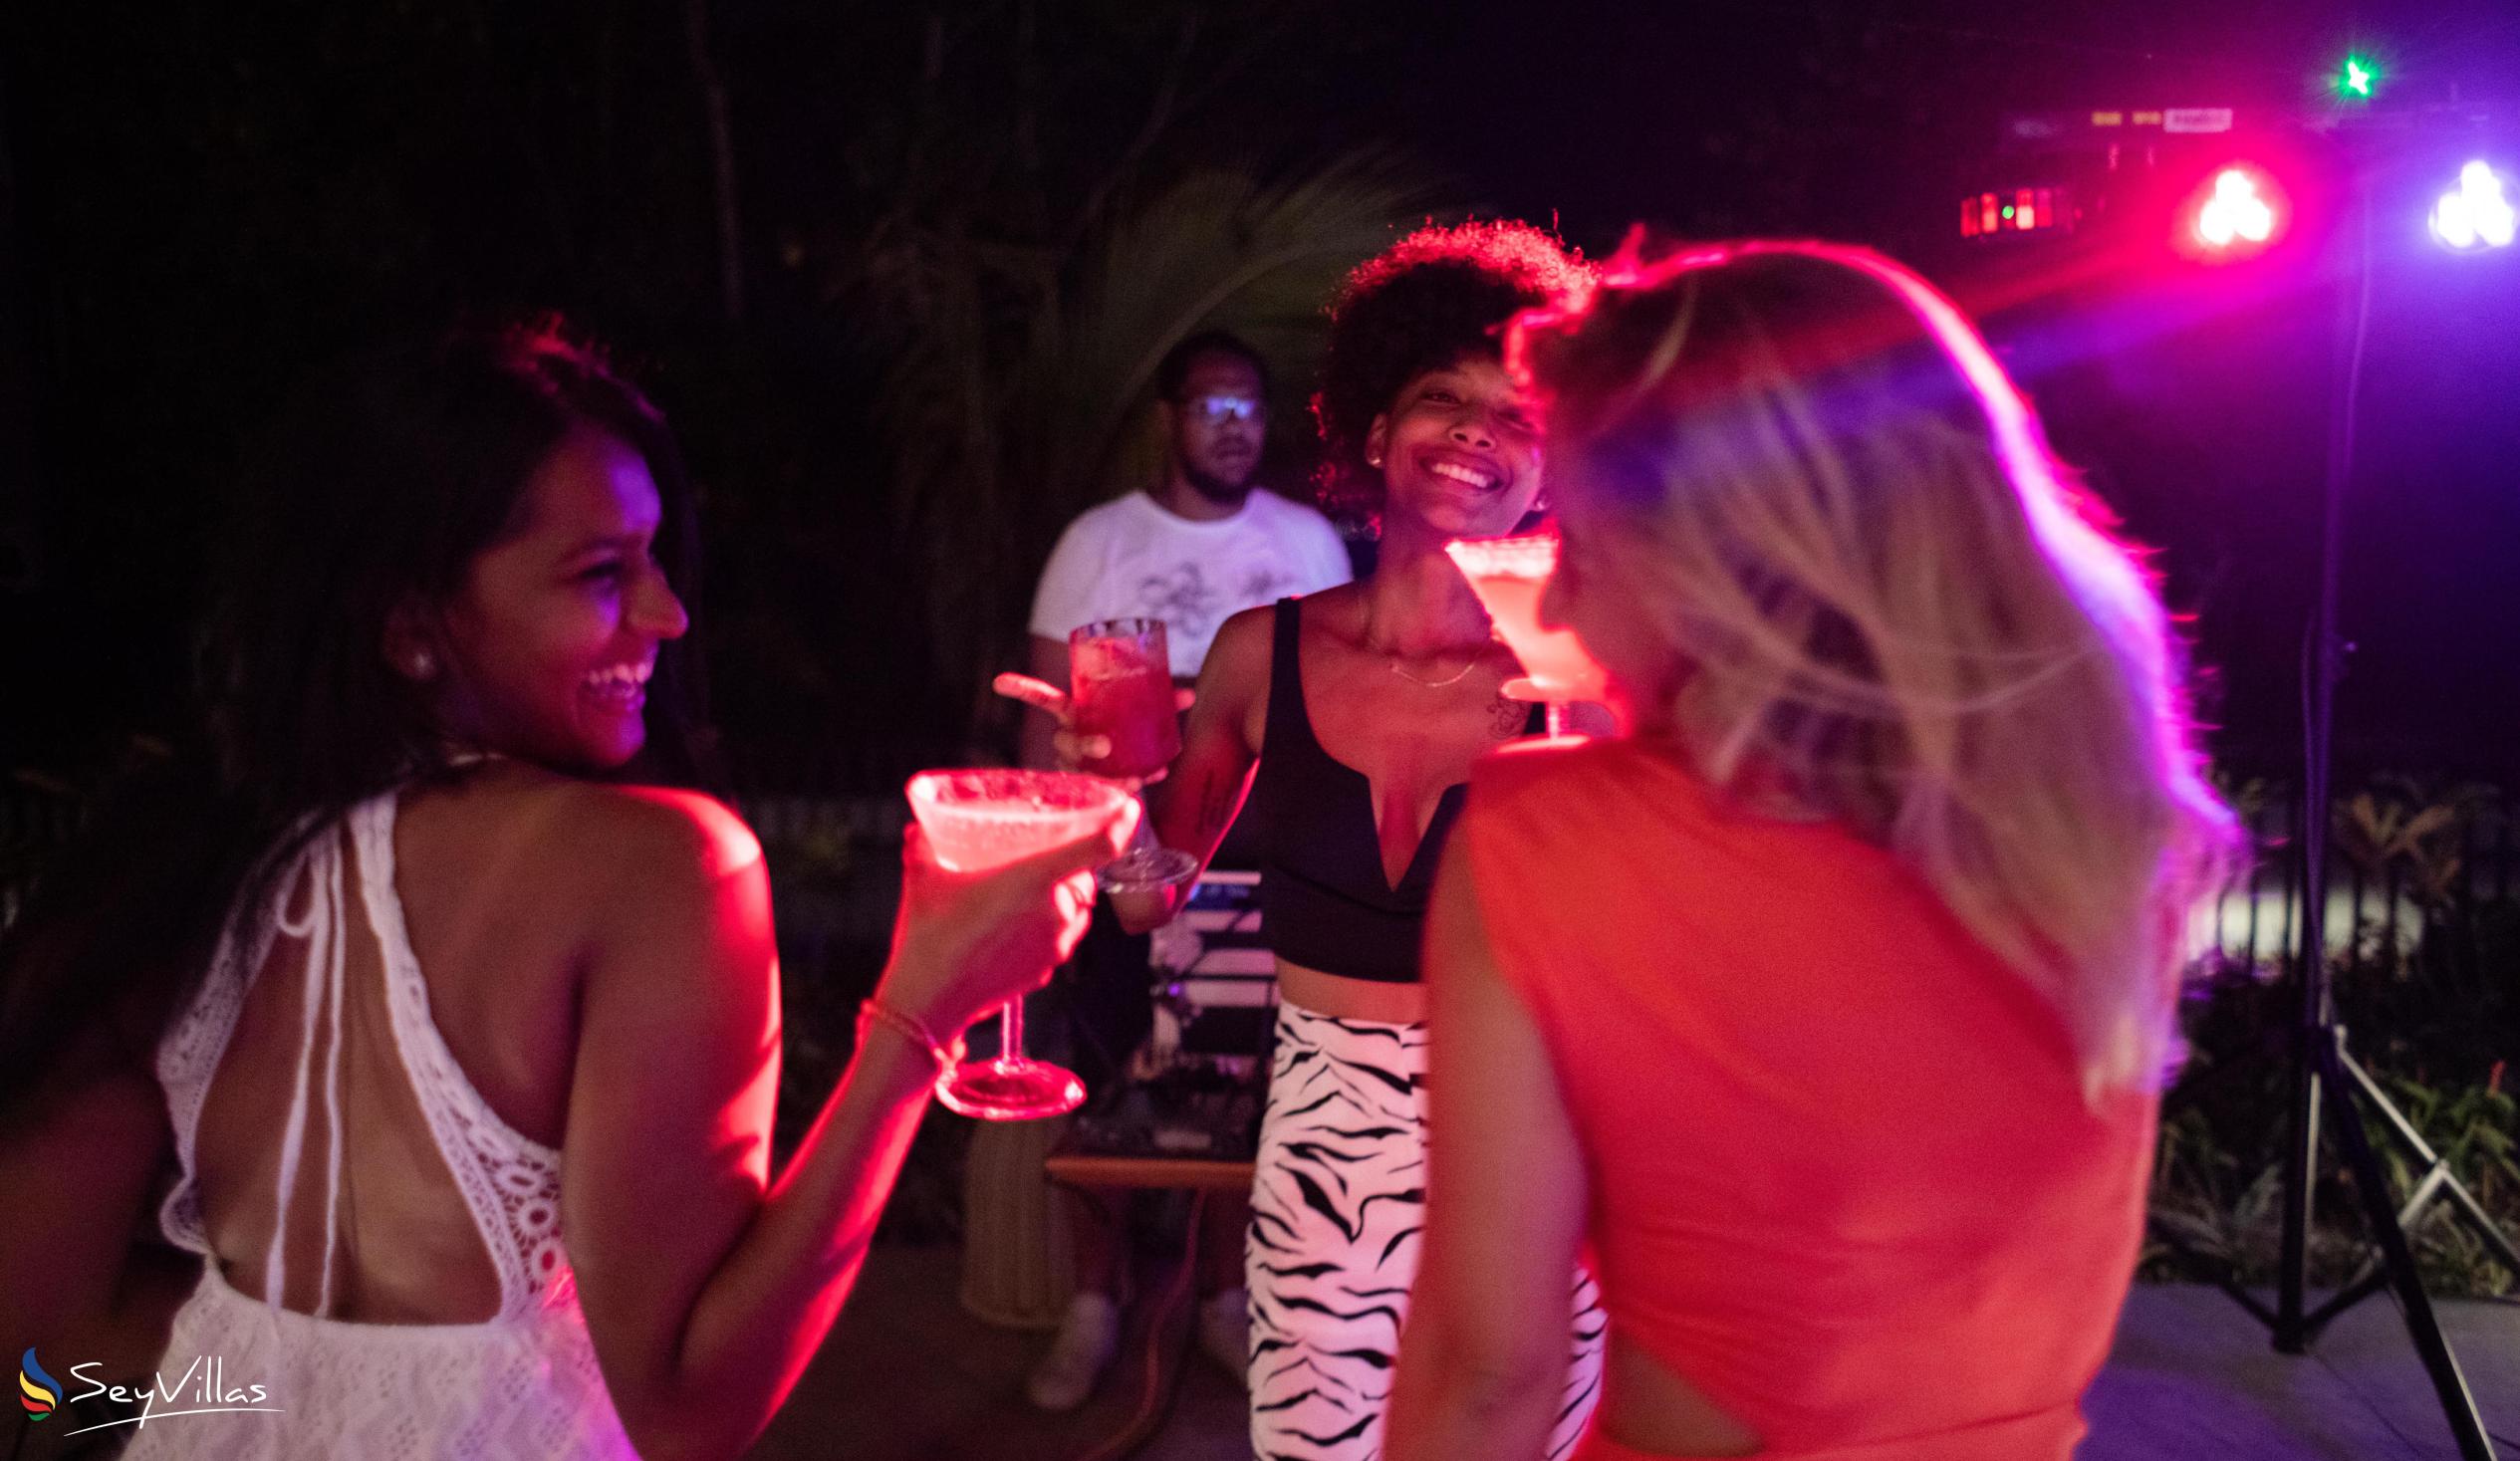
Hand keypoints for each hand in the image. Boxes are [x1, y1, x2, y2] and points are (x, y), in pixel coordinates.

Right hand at [874, 806, 1137, 1040]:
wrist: (928, 1002)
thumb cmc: (929, 935)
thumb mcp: (922, 877)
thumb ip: (924, 846)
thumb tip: (919, 829)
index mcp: (1036, 878)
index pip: (1099, 847)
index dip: (1122, 825)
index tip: (1129, 809)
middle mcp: (1056, 912)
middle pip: (1083, 878)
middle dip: (1069, 866)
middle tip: (1037, 858)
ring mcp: (1055, 946)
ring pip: (1075, 912)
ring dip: (1060, 899)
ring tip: (1022, 895)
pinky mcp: (1046, 972)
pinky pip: (1059, 940)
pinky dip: (1046, 929)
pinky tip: (1010, 929)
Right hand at [994, 672, 1195, 787]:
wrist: (1132, 765)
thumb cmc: (1125, 730)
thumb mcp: (1139, 712)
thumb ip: (1161, 702)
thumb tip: (1189, 695)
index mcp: (1074, 713)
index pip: (1043, 699)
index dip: (1022, 690)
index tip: (998, 682)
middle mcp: (1069, 739)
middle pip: (1064, 741)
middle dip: (1081, 743)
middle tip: (1103, 744)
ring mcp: (1079, 765)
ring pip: (1083, 770)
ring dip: (1107, 773)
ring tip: (1133, 777)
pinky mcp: (1093, 784)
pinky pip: (1105, 786)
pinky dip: (1129, 782)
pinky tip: (1146, 780)